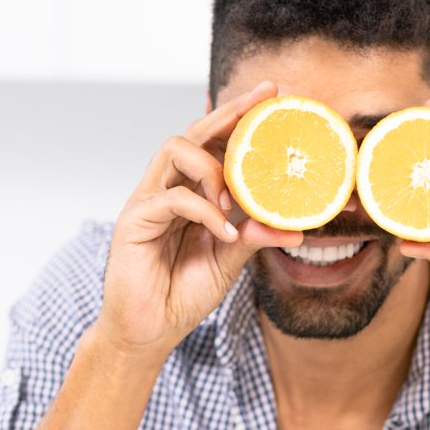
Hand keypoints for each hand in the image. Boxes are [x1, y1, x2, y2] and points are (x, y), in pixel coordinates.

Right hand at [96, 82, 304, 360]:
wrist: (148, 332)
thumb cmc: (180, 294)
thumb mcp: (229, 263)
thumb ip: (253, 239)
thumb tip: (294, 227)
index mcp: (189, 193)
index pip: (214, 144)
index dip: (240, 118)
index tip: (274, 97)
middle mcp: (166, 188)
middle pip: (194, 132)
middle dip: (229, 112)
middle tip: (264, 100)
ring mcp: (148, 201)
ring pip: (175, 149)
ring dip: (211, 166)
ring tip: (232, 200)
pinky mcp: (134, 220)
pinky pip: (172, 197)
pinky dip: (204, 210)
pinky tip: (223, 232)